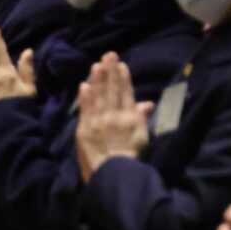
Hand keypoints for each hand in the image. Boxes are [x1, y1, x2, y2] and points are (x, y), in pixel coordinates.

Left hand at [75, 54, 152, 181]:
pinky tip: (84, 85)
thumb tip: (146, 103)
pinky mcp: (84, 129)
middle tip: (108, 55)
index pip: (126, 93)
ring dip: (97, 79)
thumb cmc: (131, 158)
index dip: (123, 78)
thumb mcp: (143, 138)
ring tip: (97, 64)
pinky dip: (85, 96)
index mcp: (130, 118)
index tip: (121, 65)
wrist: (113, 174)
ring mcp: (98, 121)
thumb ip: (142, 119)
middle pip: (111, 90)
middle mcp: (113, 116)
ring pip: (97, 96)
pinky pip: (85, 109)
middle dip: (110, 71)